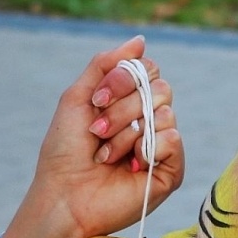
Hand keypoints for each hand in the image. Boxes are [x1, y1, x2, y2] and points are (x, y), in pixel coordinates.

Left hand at [16, 36, 183, 237]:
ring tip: (106, 154)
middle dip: (123, 108)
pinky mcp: (170, 171)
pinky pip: (174, 139)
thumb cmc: (64, 151)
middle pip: (160, 88)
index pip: (149, 70)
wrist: (63, 196)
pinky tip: (130, 167)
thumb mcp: (78, 98)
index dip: (125, 79)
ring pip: (165, 113)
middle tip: (98, 129)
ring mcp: (161, 146)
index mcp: (130, 102)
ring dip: (127, 133)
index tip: (97, 100)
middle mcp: (149, 121)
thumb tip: (140, 41)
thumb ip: (105, 64)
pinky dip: (147, 149)